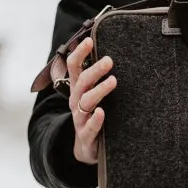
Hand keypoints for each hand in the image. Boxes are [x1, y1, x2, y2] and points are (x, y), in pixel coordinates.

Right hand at [67, 37, 116, 164]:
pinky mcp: (86, 135)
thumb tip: (110, 51)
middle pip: (82, 82)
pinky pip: (89, 127)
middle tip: (109, 60)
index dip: (79, 53)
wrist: (87, 147)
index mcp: (77, 89)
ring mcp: (79, 118)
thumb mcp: (93, 94)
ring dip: (99, 90)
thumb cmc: (93, 115)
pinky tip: (102, 113)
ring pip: (86, 102)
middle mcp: (76, 101)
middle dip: (95, 70)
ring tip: (113, 81)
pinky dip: (95, 120)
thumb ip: (98, 77)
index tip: (89, 40)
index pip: (74, 67)